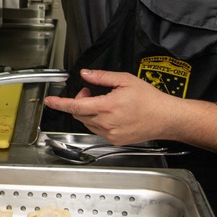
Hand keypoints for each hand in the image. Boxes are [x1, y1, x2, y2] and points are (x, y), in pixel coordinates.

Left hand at [43, 69, 216, 151]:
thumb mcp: (125, 80)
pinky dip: (97, 121)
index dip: (60, 103)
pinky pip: (97, 130)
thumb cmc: (150, 99)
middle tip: (89, 90)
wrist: (166, 118)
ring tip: (102, 101)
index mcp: (107, 107)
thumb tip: (85, 74)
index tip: (49, 101)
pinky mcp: (115, 141)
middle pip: (80, 114)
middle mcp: (106, 123)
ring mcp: (111, 134)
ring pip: (87, 123)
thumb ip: (102, 77)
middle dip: (79, 101)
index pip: (76, 106)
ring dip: (88, 111)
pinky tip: (109, 113)